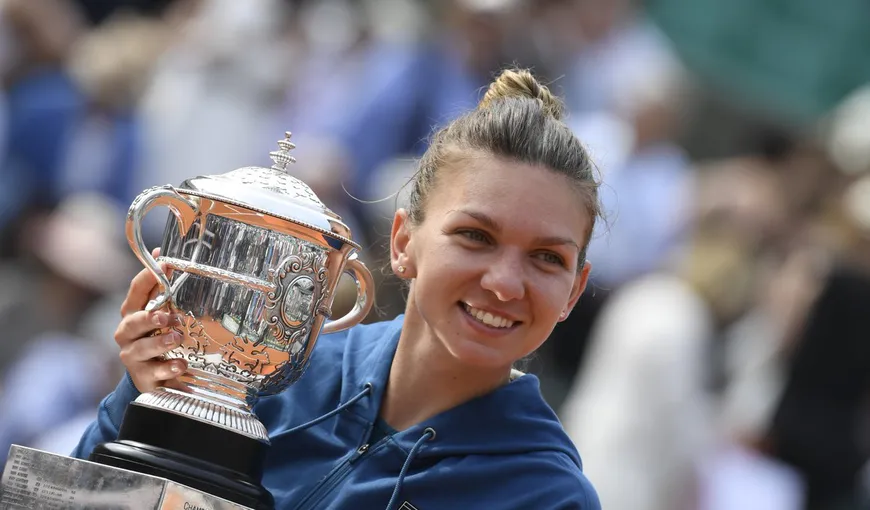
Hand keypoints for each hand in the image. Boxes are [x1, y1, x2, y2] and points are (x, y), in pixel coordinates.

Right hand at [115, 248, 186, 392]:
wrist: (154, 377)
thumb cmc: (158, 338)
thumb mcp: (163, 315)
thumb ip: (166, 292)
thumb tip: (167, 257)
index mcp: (134, 313)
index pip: (137, 291)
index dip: (149, 276)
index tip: (165, 262)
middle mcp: (129, 334)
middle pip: (132, 322)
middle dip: (148, 318)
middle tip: (165, 316)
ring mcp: (134, 357)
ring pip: (140, 349)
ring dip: (159, 342)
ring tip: (177, 337)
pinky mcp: (144, 377)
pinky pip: (154, 372)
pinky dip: (168, 368)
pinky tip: (181, 364)